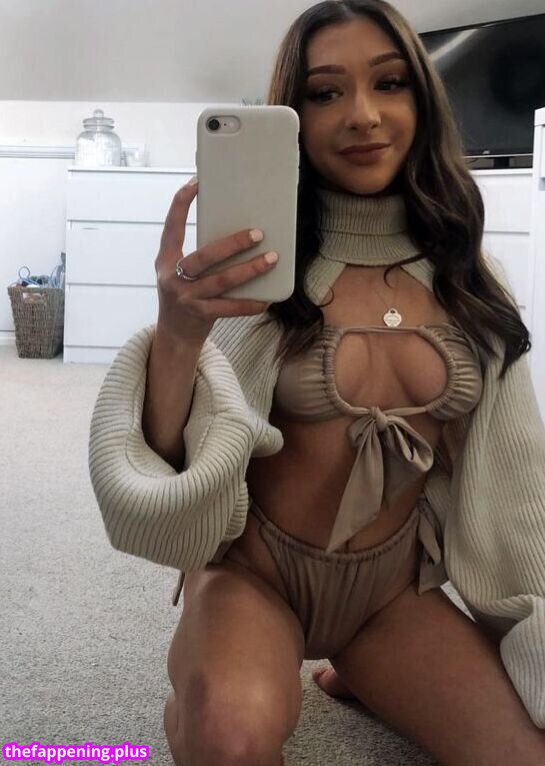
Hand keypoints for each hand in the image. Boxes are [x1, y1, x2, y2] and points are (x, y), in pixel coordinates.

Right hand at [154, 179, 277, 345]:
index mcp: (165, 260)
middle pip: (205, 256)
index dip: (181, 203)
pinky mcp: (201, 315)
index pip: (171, 226)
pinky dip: (251, 303)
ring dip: (250, 270)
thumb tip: (237, 233)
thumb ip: (199, 255)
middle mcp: (172, 277)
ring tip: (272, 259)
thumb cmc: (185, 295)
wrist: (174, 336)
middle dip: (233, 244)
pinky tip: (267, 298)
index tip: (197, 182)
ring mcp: (186, 298)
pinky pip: (230, 308)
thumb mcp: (180, 272)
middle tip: (258, 233)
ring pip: (222, 281)